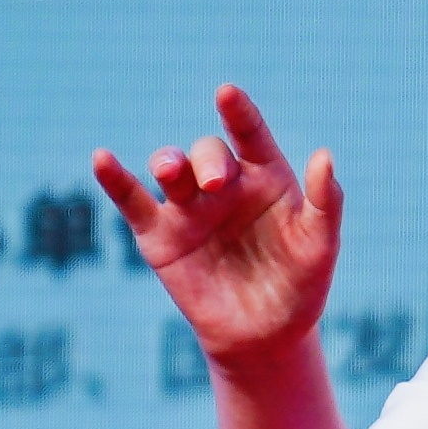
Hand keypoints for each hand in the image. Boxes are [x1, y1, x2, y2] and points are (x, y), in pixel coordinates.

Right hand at [92, 84, 343, 373]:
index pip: (250, 135)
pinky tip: (102, 159)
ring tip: (171, 171)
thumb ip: (325, 202)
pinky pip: (132, 201)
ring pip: (170, 168)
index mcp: (265, 176)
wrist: (265, 336)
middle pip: (207, 154)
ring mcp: (188, 207)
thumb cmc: (300, 285)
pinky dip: (115, 179)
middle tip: (216, 184)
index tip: (227, 93)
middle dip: (208, 161)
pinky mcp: (159, 235)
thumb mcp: (320, 246)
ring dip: (168, 163)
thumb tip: (324, 155)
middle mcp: (223, 184)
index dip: (238, 112)